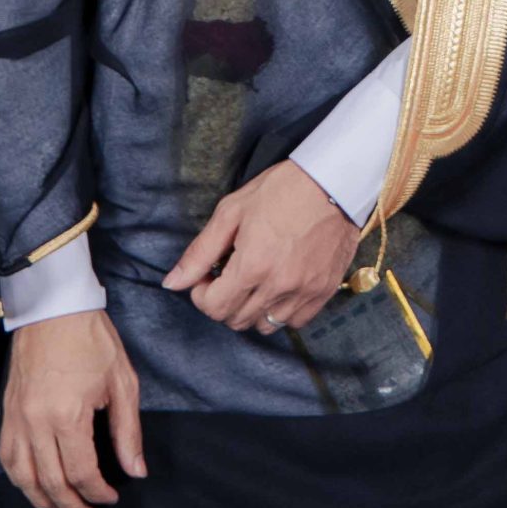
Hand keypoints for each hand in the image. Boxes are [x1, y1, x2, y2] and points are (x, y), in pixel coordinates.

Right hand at [0, 310, 145, 507]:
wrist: (53, 307)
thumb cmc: (92, 339)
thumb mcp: (122, 381)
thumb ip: (127, 431)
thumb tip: (135, 470)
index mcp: (68, 415)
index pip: (82, 472)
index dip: (98, 492)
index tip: (111, 497)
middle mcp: (36, 423)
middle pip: (50, 483)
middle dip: (72, 506)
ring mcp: (17, 420)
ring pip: (23, 478)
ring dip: (43, 500)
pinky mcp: (7, 414)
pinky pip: (7, 459)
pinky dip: (20, 480)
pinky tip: (35, 486)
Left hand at [162, 160, 360, 332]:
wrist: (334, 181)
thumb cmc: (282, 189)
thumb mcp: (232, 212)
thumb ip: (200, 252)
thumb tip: (172, 283)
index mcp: (252, 266)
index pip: (213, 307)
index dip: (201, 293)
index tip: (207, 275)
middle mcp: (278, 286)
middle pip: (236, 320)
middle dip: (222, 301)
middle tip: (228, 275)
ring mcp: (304, 291)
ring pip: (264, 325)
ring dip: (251, 309)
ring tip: (254, 282)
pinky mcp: (323, 291)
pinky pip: (294, 321)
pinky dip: (281, 312)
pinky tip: (278, 287)